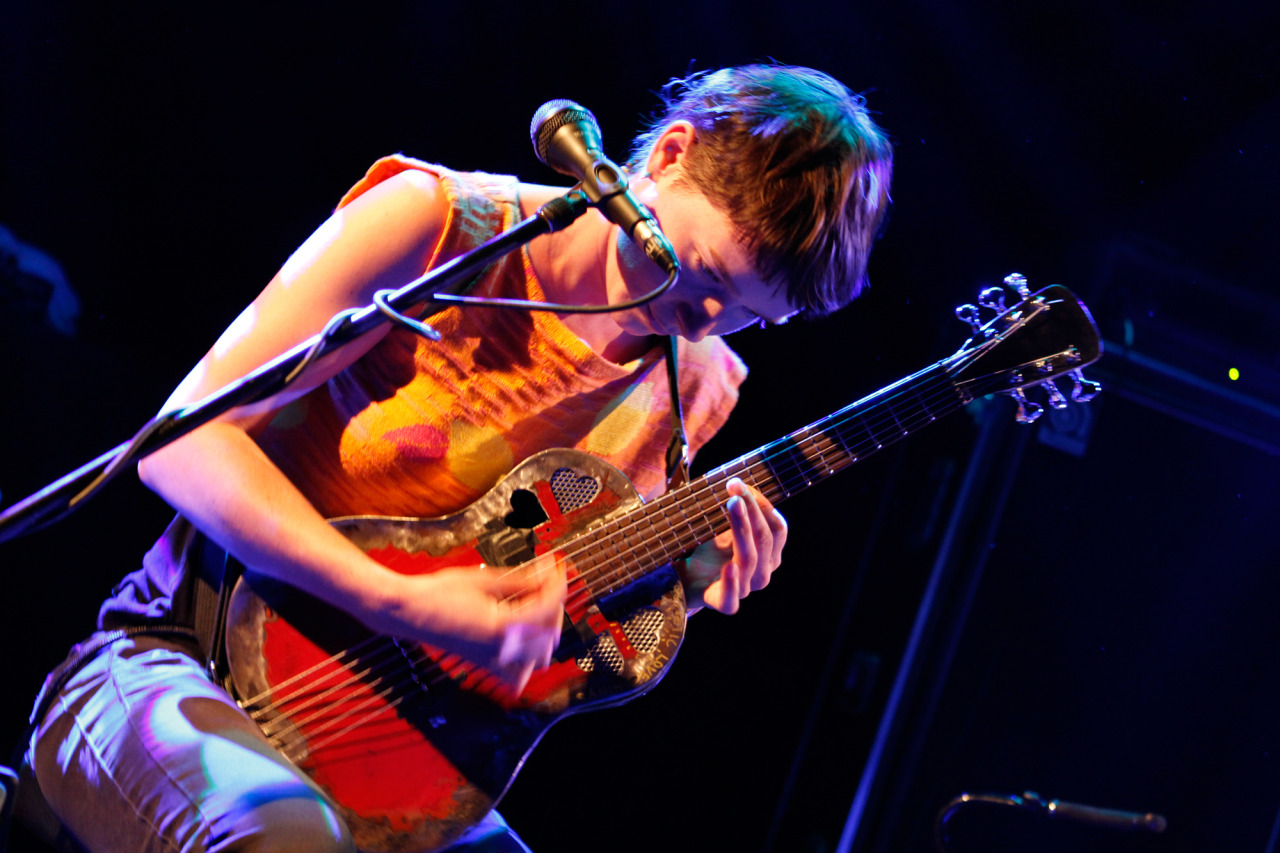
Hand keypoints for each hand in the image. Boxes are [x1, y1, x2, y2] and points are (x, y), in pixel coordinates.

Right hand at [377, 561, 566, 691]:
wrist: (410, 611)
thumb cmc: (438, 594)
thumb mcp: (484, 580)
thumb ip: (521, 581)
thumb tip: (546, 575)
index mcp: (502, 627)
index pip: (547, 607)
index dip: (557, 583)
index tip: (556, 569)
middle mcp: (501, 649)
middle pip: (549, 632)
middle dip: (554, 604)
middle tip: (547, 581)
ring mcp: (493, 660)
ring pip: (539, 657)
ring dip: (544, 631)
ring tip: (537, 606)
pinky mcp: (485, 663)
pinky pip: (516, 673)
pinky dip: (527, 660)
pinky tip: (523, 639)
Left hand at [680, 478, 786, 613]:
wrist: (687, 577)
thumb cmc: (710, 549)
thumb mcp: (726, 527)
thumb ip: (736, 508)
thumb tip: (735, 480)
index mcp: (770, 553)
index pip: (777, 527)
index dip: (761, 503)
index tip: (738, 483)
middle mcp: (763, 572)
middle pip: (765, 538)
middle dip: (751, 508)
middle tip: (733, 487)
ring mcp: (746, 588)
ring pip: (749, 558)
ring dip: (741, 528)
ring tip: (731, 504)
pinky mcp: (724, 602)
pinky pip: (732, 597)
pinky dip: (731, 582)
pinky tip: (729, 566)